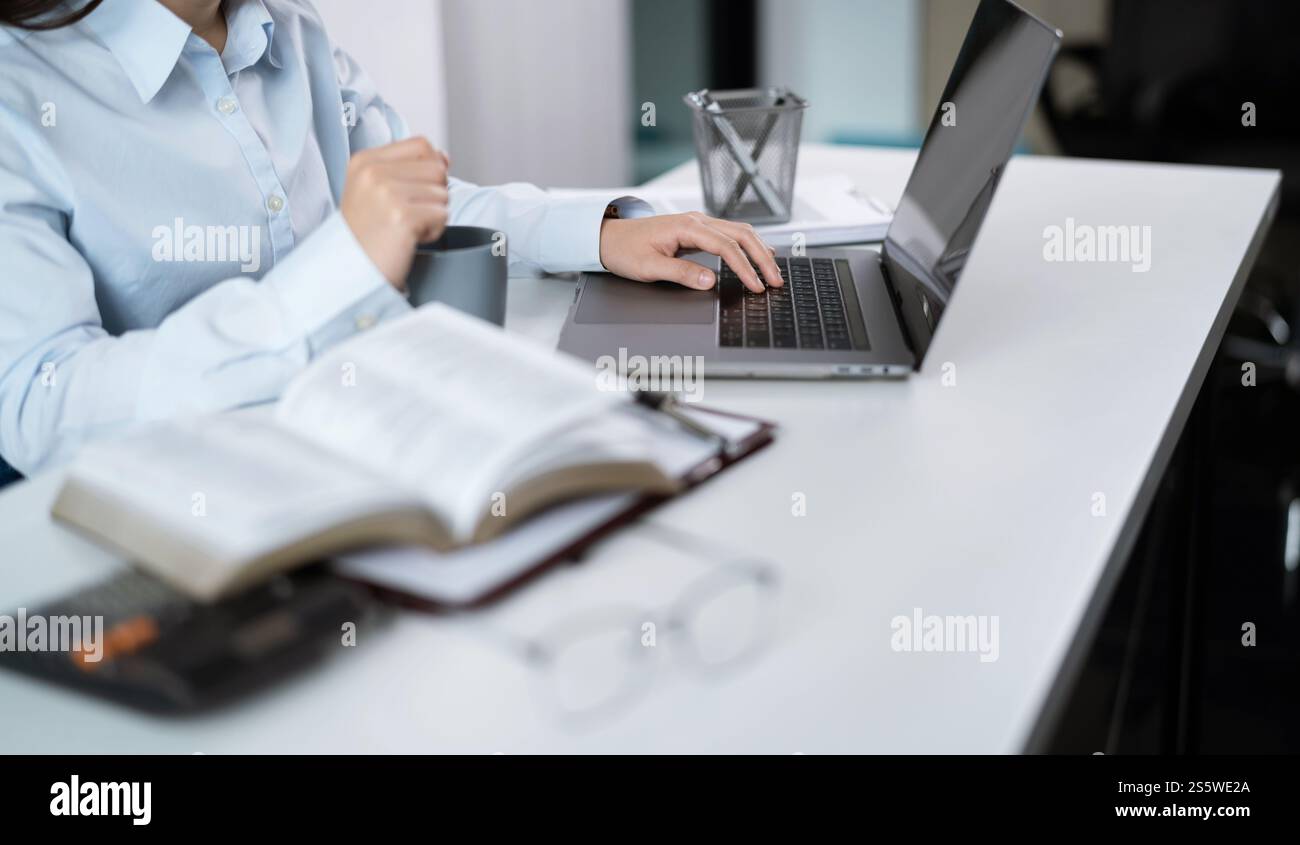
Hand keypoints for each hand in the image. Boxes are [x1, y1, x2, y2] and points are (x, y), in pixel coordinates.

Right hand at [340, 136, 449, 287]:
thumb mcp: (375, 190)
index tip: (412, 193)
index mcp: (365, 160)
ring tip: (405, 229)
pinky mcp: (402, 217)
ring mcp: (386, 193)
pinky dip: (433, 232)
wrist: (352, 270)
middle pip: (437, 168)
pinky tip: (409, 239)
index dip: (429, 169)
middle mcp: (373, 172)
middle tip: (407, 216)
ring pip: (443, 193)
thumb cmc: (367, 234)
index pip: (422, 145)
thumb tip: (444, 157)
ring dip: (432, 216)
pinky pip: (442, 216)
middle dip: (433, 195)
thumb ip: (408, 168)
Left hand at [598, 212, 782, 292]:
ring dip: (758, 251)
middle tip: (775, 281)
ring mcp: (699, 223)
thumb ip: (681, 273)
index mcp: (687, 227)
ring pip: (739, 232)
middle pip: (741, 235)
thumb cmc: (625, 250)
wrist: (609, 237)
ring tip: (772, 271)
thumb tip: (710, 281)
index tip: (755, 285)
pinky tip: (758, 255)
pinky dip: (748, 246)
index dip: (744, 268)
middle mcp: (697, 220)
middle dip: (761, 259)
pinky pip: (730, 235)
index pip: (726, 247)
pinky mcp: (698, 230)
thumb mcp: (649, 267)